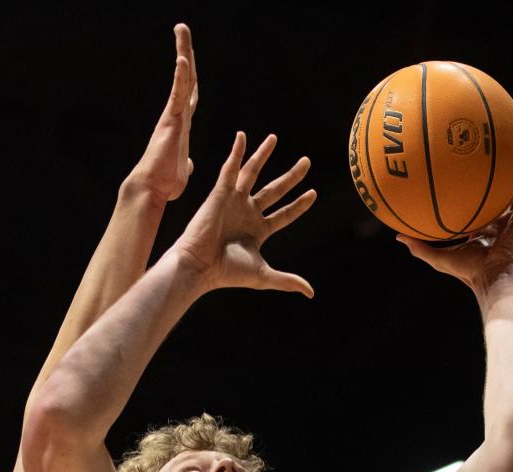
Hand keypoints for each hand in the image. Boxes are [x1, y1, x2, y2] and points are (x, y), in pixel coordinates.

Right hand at [129, 23, 198, 203]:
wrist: (152, 188)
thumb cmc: (165, 184)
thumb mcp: (182, 171)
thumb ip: (186, 163)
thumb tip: (188, 164)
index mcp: (182, 125)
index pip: (189, 94)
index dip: (190, 75)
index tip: (188, 57)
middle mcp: (177, 116)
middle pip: (186, 78)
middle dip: (184, 52)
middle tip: (181, 28)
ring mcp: (174, 116)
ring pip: (182, 78)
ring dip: (183, 52)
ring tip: (181, 29)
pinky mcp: (171, 121)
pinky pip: (177, 94)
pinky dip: (180, 76)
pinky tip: (182, 58)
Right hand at [174, 131, 315, 294]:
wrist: (199, 266)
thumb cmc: (227, 273)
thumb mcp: (263, 275)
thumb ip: (287, 280)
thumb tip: (311, 293)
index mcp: (258, 231)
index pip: (284, 214)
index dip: (299, 205)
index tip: (313, 193)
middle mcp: (247, 213)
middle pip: (275, 190)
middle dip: (291, 177)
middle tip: (306, 162)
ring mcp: (234, 202)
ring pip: (252, 173)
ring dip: (262, 155)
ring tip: (274, 138)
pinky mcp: (220, 193)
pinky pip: (230, 168)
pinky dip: (236, 152)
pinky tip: (242, 137)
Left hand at [396, 158, 512, 296]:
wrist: (492, 278)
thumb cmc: (467, 272)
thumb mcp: (439, 258)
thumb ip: (420, 247)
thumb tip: (398, 236)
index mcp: (481, 234)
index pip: (477, 213)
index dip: (471, 200)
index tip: (462, 183)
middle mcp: (497, 226)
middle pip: (496, 200)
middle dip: (494, 184)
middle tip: (488, 162)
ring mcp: (512, 222)